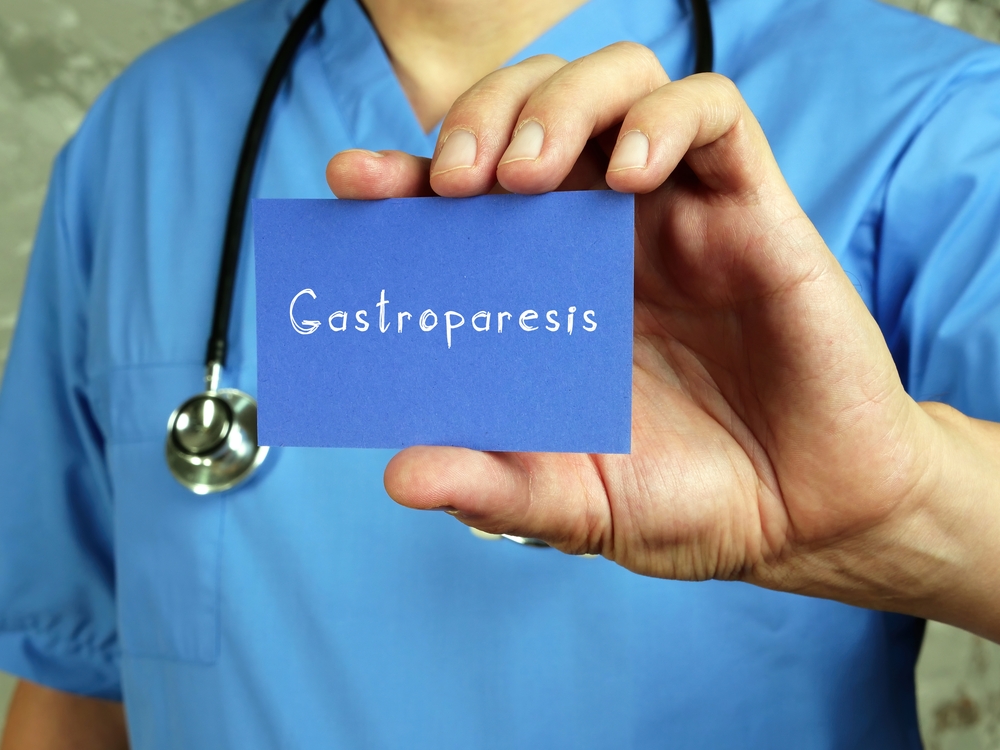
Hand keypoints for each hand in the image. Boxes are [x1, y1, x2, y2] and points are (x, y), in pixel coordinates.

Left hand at [326, 44, 999, 635]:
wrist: (806, 516)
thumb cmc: (688, 499)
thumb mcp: (572, 503)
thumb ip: (492, 486)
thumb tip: (399, 475)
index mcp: (546, 289)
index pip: (464, 198)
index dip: (404, 175)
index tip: (353, 180)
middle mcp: (602, 237)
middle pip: (530, 108)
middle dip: (480, 115)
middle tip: (455, 182)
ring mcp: (676, 214)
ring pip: (615, 82)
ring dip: (558, 103)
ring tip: (526, 177)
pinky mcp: (753, 209)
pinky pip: (712, 113)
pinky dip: (664, 118)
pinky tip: (630, 173)